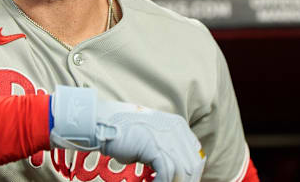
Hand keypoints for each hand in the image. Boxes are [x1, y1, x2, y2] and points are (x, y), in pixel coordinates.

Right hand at [50, 85, 205, 181]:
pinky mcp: (156, 146)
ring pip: (181, 172)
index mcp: (179, 127)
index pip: (196, 157)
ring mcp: (167, 137)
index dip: (191, 176)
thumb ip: (166, 152)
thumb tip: (174, 174)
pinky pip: (166, 173)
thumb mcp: (153, 140)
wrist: (103, 124)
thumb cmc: (125, 135)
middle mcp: (177, 130)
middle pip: (192, 165)